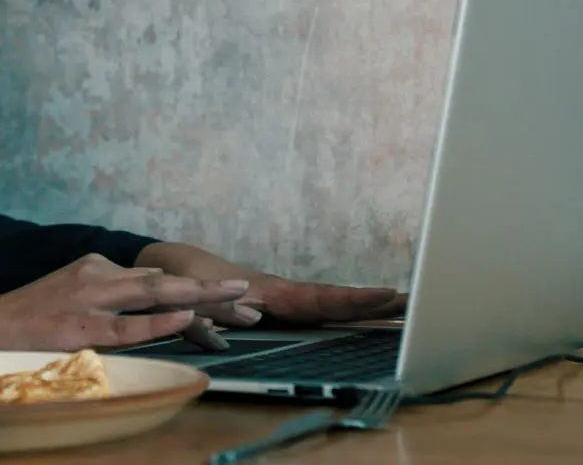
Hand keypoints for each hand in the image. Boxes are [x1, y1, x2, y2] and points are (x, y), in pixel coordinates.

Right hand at [0, 254, 247, 356]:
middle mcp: (95, 277)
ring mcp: (86, 302)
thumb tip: (141, 303)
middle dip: (210, 288)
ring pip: (153, 297)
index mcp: (95, 269)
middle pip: (164, 282)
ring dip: (199, 299)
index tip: (234, 293)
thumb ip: (103, 299)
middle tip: (252, 292)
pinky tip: (187, 320)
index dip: (197, 287)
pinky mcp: (76, 328)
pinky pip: (126, 326)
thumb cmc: (21, 321)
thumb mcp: (66, 298)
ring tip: (237, 301)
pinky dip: (159, 322)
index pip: (156, 278)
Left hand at [135, 242, 405, 331]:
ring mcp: (280, 298)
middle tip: (416, 302)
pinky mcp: (275, 303)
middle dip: (373, 302)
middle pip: (334, 300)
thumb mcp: (190, 296)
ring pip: (327, 303)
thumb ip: (214, 312)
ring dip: (364, 306)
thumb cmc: (179, 280)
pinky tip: (367, 315)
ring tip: (405, 306)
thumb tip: (255, 317)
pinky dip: (343, 309)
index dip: (353, 299)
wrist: (166, 265)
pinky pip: (314, 308)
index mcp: (267, 291)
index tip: (388, 294)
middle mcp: (279, 293)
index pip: (319, 298)